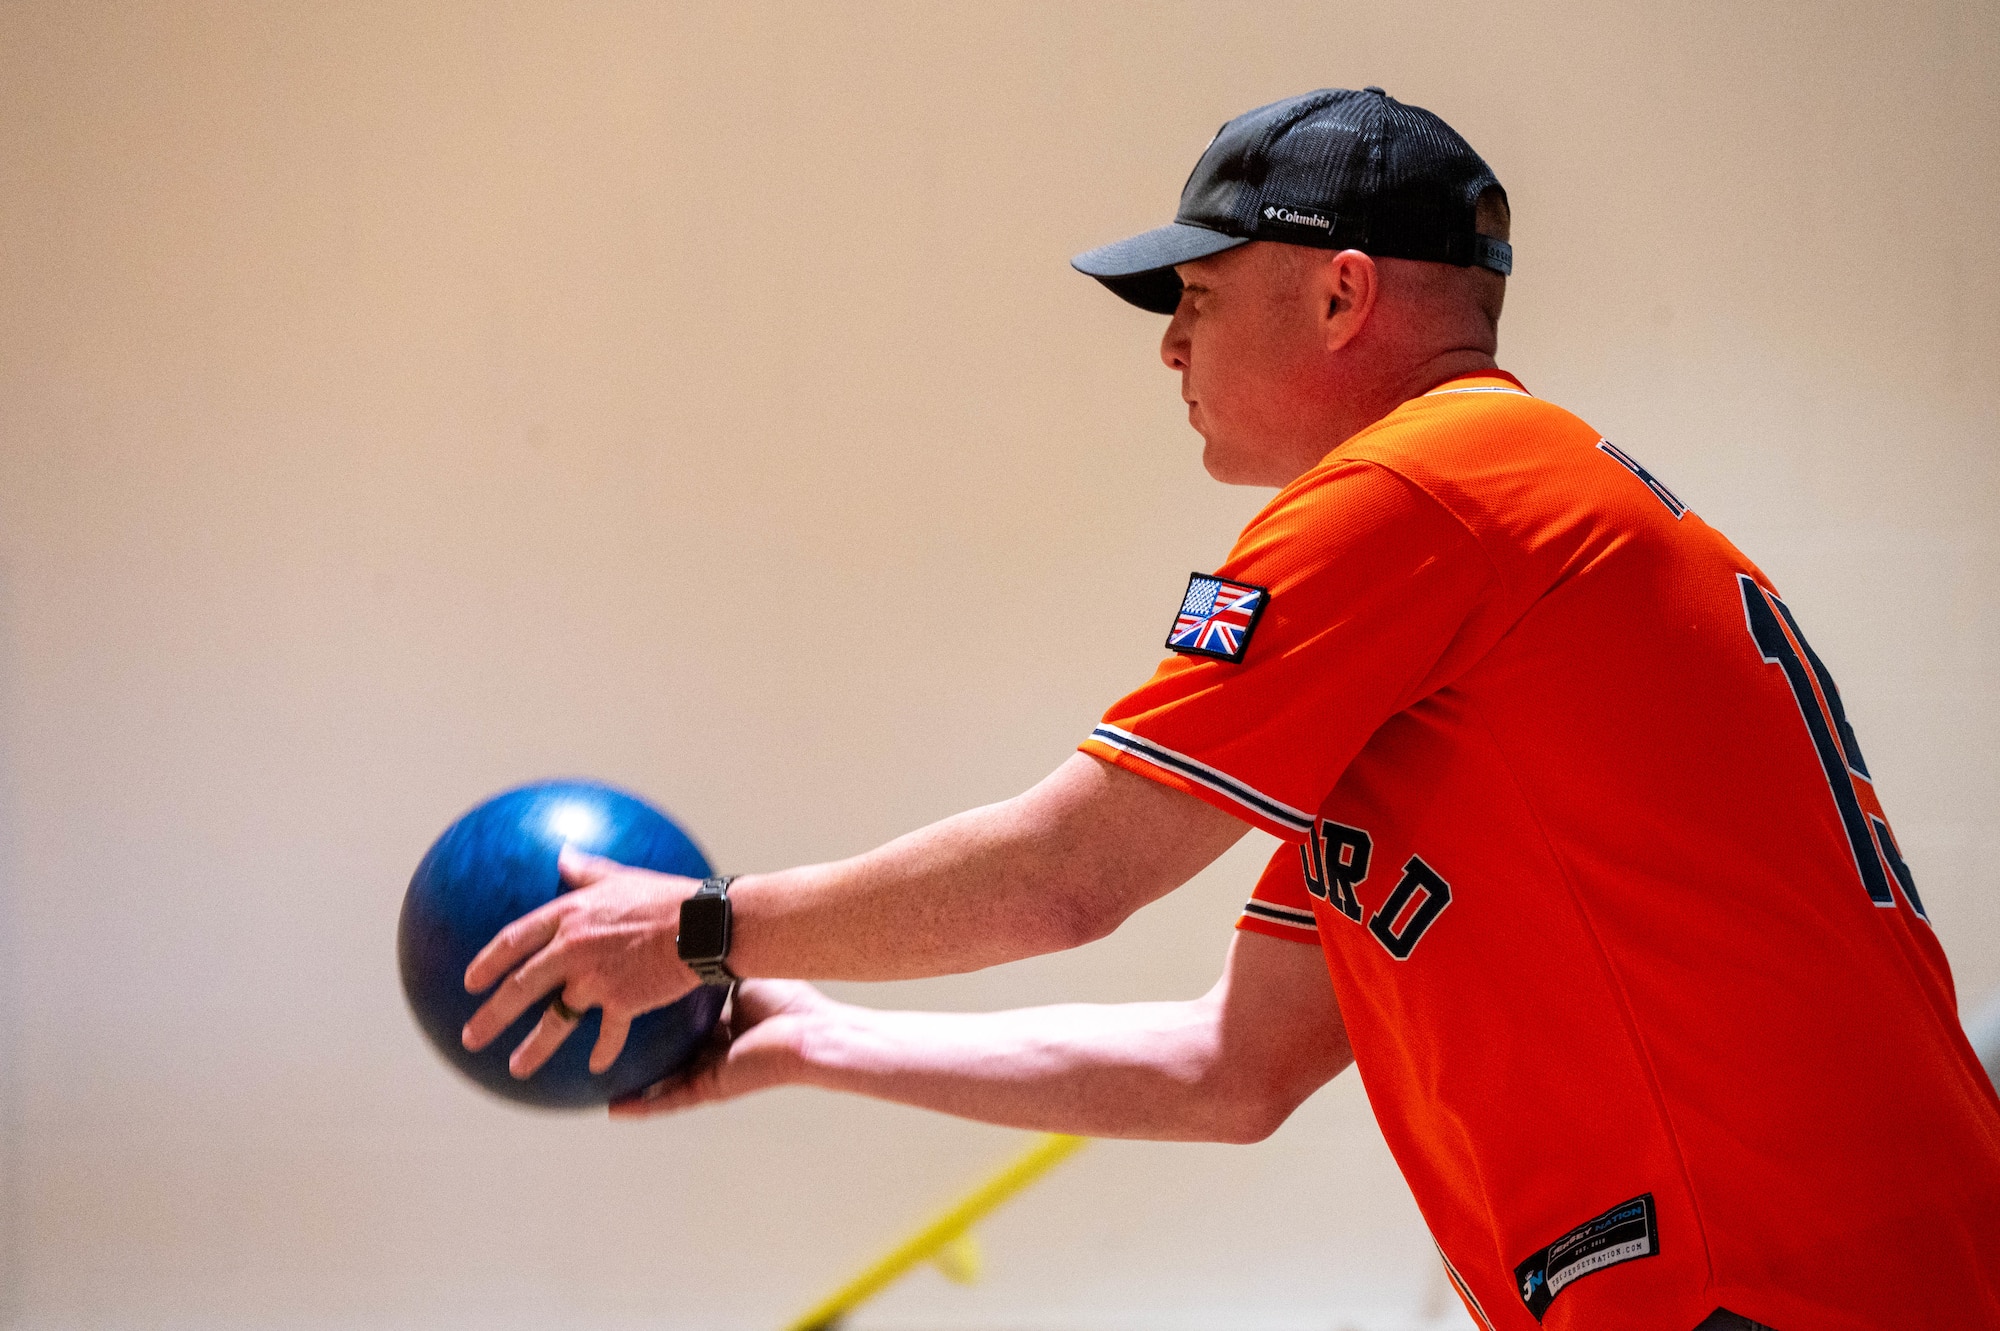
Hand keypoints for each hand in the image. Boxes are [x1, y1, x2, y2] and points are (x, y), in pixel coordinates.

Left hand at [460, 848, 701, 1078]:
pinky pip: (607, 1034)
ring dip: (533, 1048)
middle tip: (471, 1038)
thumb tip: (564, 853)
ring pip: (555, 1020)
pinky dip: (602, 1051)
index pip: (514, 940)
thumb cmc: (666, 896)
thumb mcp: (622, 876)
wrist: (702, 925)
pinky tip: (596, 1067)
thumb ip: (587, 870)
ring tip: (516, 1069)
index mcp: (569, 916)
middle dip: (491, 1016)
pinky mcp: (622, 1001)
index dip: (487, 962)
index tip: (470, 982)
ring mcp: (595, 979)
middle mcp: (573, 949)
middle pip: (520, 987)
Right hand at [608, 978, 826, 1117]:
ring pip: (660, 1082)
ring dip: (630, 1085)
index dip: (651, 1008)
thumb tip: (695, 933)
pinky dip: (642, 1106)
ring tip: (595, 1085)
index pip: (678, 1016)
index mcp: (721, 1019)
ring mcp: (710, 1071)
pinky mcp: (711, 1090)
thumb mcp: (737, 972)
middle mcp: (713, 1047)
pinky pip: (669, 1101)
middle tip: (598, 1042)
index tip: (620, 997)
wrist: (810, 1031)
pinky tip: (614, 1109)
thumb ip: (714, 963)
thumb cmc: (786, 997)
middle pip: (666, 1051)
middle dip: (635, 1048)